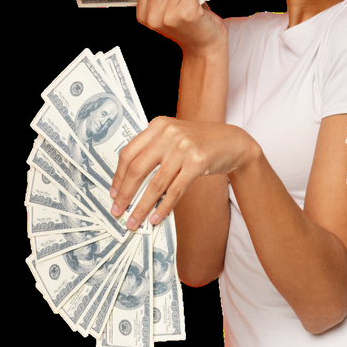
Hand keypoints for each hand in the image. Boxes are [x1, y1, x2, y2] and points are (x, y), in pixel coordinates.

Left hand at [109, 117, 253, 228]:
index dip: (118, 176)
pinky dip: (163, 207)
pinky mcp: (197, 162)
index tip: (113, 193)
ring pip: (155, 183)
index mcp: (158, 126)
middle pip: (138, 168)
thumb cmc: (200, 143)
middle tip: (117, 211)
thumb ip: (153, 150)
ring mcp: (183, 147)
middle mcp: (168, 134)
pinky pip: (175, 190)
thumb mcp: (174, 138)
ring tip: (134, 221)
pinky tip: (156, 217)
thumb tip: (128, 183)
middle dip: (125, 194)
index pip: (129, 153)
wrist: (232, 142)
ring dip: (142, 206)